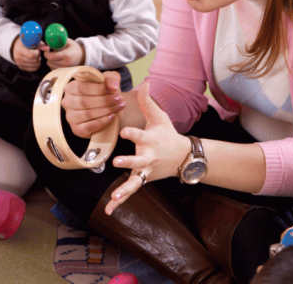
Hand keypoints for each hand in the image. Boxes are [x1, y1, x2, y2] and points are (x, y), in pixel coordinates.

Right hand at [12, 36, 42, 71]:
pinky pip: (34, 69)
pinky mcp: (22, 68)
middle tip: (37, 52)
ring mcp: (19, 64)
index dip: (37, 52)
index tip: (37, 49)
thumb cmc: (26, 42)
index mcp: (19, 49)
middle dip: (38, 56)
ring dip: (38, 61)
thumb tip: (47, 48)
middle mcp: (18, 58)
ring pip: (35, 66)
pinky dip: (36, 65)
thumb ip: (40, 44)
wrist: (17, 46)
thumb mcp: (32, 41)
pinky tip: (34, 60)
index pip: (32, 55)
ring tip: (36, 56)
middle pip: (35, 61)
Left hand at [42, 38, 83, 68]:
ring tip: (54, 56)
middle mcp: (66, 64)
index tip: (46, 50)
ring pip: (51, 66)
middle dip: (48, 57)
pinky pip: (53, 69)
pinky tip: (56, 61)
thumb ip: (59, 41)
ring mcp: (65, 69)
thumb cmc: (74, 48)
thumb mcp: (68, 41)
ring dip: (50, 61)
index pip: (52, 57)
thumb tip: (49, 41)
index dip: (46, 54)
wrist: (82, 56)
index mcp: (66, 55)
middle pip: (50, 62)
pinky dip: (52, 65)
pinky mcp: (64, 72)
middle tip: (50, 52)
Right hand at [62, 70, 124, 138]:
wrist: (106, 109)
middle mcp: (67, 102)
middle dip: (105, 100)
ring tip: (119, 107)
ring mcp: (70, 117)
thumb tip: (112, 86)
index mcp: (71, 88)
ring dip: (106, 110)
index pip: (82, 88)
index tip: (113, 89)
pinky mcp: (76, 129)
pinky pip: (89, 126)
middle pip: (85, 102)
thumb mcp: (107, 81)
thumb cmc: (103, 93)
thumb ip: (111, 78)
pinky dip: (102, 121)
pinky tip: (112, 117)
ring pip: (88, 114)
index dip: (99, 89)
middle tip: (119, 99)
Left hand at [105, 83, 191, 214]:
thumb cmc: (167, 134)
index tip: (123, 130)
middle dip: (128, 162)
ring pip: (134, 182)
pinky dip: (120, 203)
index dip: (132, 132)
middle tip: (118, 162)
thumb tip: (144, 82)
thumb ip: (148, 101)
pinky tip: (109, 210)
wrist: (182, 157)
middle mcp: (147, 157)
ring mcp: (145, 171)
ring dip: (125, 190)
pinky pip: (130, 192)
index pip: (140, 135)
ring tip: (114, 198)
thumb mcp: (159, 117)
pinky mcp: (142, 180)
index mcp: (149, 141)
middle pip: (138, 161)